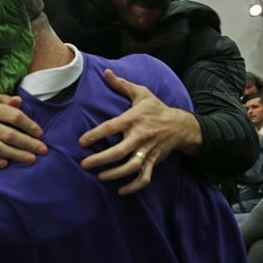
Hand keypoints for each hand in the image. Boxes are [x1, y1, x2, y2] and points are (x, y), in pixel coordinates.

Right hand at [0, 94, 46, 167]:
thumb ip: (9, 102)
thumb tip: (18, 100)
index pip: (13, 116)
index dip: (29, 125)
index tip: (41, 134)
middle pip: (7, 134)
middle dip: (27, 143)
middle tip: (42, 150)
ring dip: (15, 154)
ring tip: (30, 159)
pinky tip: (5, 164)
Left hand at [79, 69, 199, 194]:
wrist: (181, 125)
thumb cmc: (156, 108)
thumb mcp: (141, 93)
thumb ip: (121, 85)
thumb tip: (106, 72)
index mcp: (134, 119)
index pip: (111, 127)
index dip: (96, 134)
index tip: (81, 141)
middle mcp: (140, 136)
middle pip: (119, 151)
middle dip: (101, 160)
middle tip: (85, 164)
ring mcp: (148, 150)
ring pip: (131, 167)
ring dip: (115, 175)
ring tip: (100, 177)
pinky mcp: (154, 161)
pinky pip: (145, 177)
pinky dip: (134, 186)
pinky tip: (121, 190)